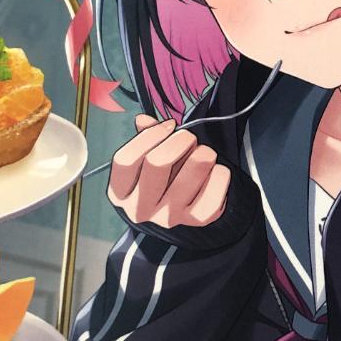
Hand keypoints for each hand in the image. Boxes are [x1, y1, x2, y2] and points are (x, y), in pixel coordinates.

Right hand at [107, 115, 230, 227]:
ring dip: (202, 154)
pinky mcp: (196, 220)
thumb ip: (146, 138)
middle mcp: (140, 209)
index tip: (168, 127)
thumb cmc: (164, 179)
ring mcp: (167, 217)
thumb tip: (144, 120)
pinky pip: (213, 191)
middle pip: (157, 163)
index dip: (149, 136)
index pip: (126, 160)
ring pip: (189, 174)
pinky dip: (220, 174)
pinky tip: (216, 170)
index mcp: (121, 193)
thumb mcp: (148, 160)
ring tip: (204, 154)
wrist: (186, 211)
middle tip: (189, 138)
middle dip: (179, 141)